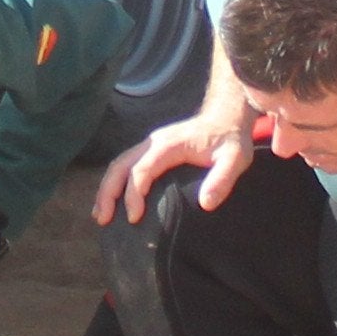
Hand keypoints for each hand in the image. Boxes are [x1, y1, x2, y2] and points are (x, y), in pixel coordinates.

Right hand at [92, 110, 259, 225]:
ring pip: (118, 164)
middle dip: (108, 193)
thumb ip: (222, 180)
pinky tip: (113, 201)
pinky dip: (114, 182)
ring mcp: (150, 144)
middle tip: (103, 219)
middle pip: (120, 165)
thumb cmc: (229, 139)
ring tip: (101, 215)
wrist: (226, 116)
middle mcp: (154, 142)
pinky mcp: (151, 149)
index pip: (141, 170)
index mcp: (169, 145)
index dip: (133, 194)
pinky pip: (126, 164)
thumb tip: (205, 204)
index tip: (134, 218)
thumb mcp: (235, 159)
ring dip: (106, 188)